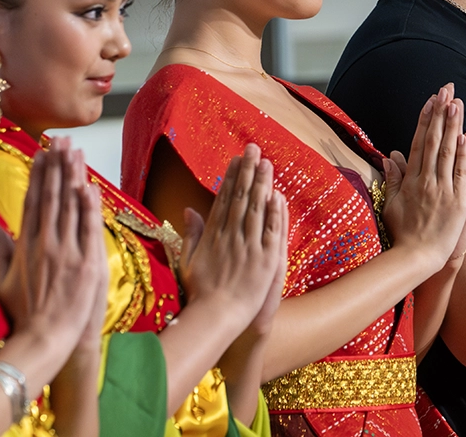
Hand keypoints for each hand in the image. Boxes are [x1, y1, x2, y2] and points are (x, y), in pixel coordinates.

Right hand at [0, 140, 106, 385]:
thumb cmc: (26, 313)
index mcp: (26, 246)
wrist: (46, 339)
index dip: (38, 176)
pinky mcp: (87, 262)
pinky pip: (89, 228)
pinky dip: (90, 206)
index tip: (42, 154)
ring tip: (76, 151)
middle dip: (56, 166)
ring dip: (74, 176)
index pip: (33, 202)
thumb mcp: (3, 281)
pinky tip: (89, 185)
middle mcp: (45, 244)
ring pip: (71, 206)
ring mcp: (66, 251)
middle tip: (60, 140)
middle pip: (52, 197)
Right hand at [179, 144, 284, 331]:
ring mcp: (249, 246)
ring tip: (267, 162)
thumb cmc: (200, 293)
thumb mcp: (188, 260)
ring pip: (257, 208)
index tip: (237, 159)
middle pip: (241, 197)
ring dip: (262, 184)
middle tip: (254, 148)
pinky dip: (275, 212)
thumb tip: (188, 210)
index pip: (224, 199)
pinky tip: (278, 194)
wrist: (215, 317)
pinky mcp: (266, 258)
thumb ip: (191, 233)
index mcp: (213, 235)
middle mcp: (231, 236)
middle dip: (248, 171)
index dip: (231, 177)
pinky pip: (272, 230)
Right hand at [383, 85, 465, 268]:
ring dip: (453, 126)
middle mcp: (427, 181)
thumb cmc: (404, 234)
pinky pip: (462, 174)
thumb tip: (390, 156)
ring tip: (457, 103)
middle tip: (446, 90)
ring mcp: (444, 191)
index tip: (431, 100)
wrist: (417, 260)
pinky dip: (465, 154)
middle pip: (435, 141)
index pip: (419, 143)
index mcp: (411, 180)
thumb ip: (392, 179)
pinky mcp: (459, 203)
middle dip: (440, 114)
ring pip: (449, 152)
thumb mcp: (391, 205)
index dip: (425, 120)